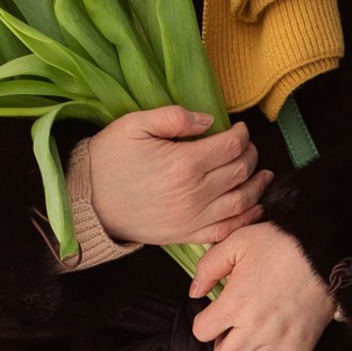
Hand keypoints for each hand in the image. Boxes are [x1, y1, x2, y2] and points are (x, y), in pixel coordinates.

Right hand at [88, 108, 272, 246]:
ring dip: (257, 186)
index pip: (231, 147)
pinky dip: (245, 219)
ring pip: (241, 201)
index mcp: (183, 164)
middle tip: (247, 147)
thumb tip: (209, 121)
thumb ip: (173, 116)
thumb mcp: (133, 125)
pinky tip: (253, 207)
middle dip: (250, 155)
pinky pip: (226, 229)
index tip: (240, 129)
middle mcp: (193, 194)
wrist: (89, 202)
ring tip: (262, 174)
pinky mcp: (186, 234)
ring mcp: (192, 218)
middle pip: (240, 172)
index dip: (242, 135)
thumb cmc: (109, 160)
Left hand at [188, 222, 335, 350]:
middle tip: (231, 327)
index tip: (214, 312)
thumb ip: (208, 267)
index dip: (204, 321)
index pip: (201, 332)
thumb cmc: (282, 243)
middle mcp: (255, 329)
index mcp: (235, 303)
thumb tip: (195, 291)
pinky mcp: (302, 349)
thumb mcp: (237, 241)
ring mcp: (279, 343)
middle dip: (220, 344)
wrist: (327, 250)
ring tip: (251, 337)